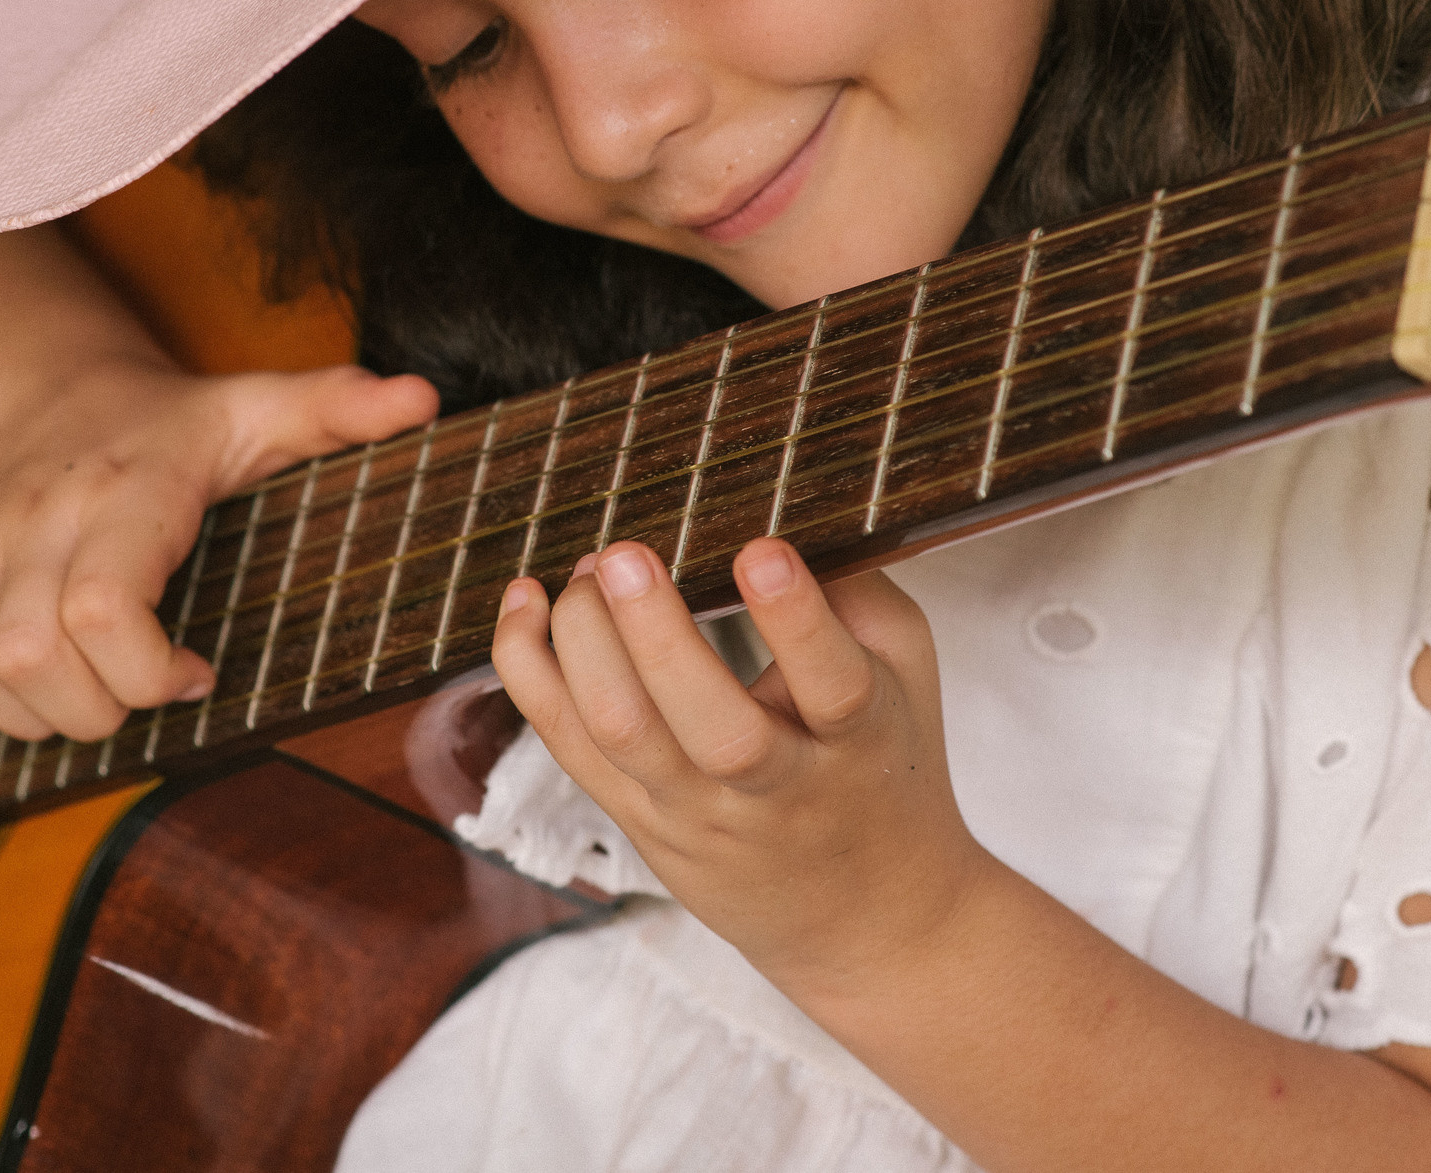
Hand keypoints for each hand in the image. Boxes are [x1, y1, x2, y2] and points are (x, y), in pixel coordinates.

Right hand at [0, 356, 435, 739]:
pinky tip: (32, 694)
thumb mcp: (262, 406)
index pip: (102, 604)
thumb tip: (421, 399)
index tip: (201, 671)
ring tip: (98, 693)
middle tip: (148, 692)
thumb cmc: (173, 422)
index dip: (150, 669)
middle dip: (98, 710)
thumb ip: (338, 406)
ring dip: (37, 719)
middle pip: (30, 656)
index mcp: (125, 491)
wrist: (47, 387)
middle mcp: (36, 520)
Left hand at [491, 536, 993, 994]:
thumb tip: (783, 510)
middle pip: (715, 729)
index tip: (760, 550)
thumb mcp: (906, 677)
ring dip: (584, 645)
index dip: (796, 621)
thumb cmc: (884, 765)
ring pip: (625, 738)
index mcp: (859, 741)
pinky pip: (569, 748)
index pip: (832, 687)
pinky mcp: (638, 822)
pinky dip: (532, 673)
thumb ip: (857, 596)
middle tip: (622, 555)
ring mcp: (697, 813)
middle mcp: (777, 786)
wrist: (867, 919)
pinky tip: (524, 607)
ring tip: (582, 571)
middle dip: (658, 638)